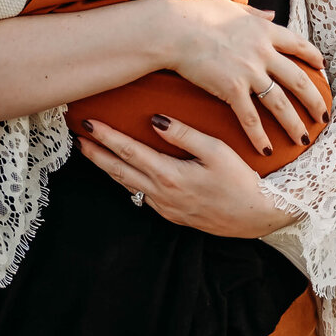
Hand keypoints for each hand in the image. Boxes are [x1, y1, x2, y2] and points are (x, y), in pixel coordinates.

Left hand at [78, 117, 297, 236]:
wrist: (257, 216)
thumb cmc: (241, 180)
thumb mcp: (216, 150)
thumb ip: (184, 134)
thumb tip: (155, 119)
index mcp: (169, 176)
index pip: (128, 152)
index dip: (106, 138)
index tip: (88, 125)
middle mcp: (161, 195)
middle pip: (119, 171)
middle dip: (96, 154)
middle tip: (78, 138)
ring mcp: (165, 208)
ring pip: (127, 185)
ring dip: (108, 168)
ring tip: (92, 152)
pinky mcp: (172, 215)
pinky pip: (141, 195)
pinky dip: (126, 181)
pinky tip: (122, 172)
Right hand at [159, 0, 327, 155]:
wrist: (173, 30)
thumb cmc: (196, 14)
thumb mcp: (231, 7)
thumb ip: (254, 14)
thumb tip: (269, 13)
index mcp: (265, 31)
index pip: (299, 44)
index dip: (313, 56)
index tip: (322, 67)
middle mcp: (263, 52)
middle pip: (298, 80)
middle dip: (314, 101)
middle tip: (323, 117)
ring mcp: (249, 72)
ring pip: (280, 103)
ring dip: (294, 124)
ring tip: (303, 140)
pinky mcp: (231, 89)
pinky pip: (250, 117)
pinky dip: (259, 136)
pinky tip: (266, 151)